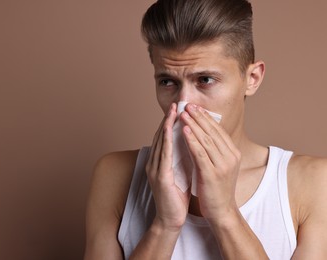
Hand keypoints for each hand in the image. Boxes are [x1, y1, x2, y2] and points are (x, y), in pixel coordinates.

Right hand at [146, 103, 190, 231]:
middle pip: (160, 136)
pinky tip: (170, 129)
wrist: (170, 219)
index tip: (178, 109)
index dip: (170, 123)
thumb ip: (180, 160)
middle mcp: (154, 163)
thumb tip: (190, 145)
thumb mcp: (179, 174)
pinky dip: (166, 140)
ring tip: (173, 111)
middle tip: (175, 103)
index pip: (164, 138)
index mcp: (158, 163)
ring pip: (160, 142)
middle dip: (167, 119)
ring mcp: (155, 169)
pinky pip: (163, 154)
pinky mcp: (160, 176)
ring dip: (166, 125)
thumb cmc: (176, 198)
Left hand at [180, 104, 240, 221]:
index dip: (205, 117)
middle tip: (186, 105)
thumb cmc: (217, 187)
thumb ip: (215, 149)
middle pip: (212, 131)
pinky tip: (184, 131)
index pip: (217, 129)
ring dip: (193, 124)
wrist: (222, 210)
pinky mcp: (212, 174)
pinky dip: (192, 140)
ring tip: (182, 114)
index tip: (194, 106)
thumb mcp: (220, 164)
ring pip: (206, 139)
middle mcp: (230, 156)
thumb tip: (204, 132)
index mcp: (233, 152)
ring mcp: (222, 165)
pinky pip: (200, 153)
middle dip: (198, 116)